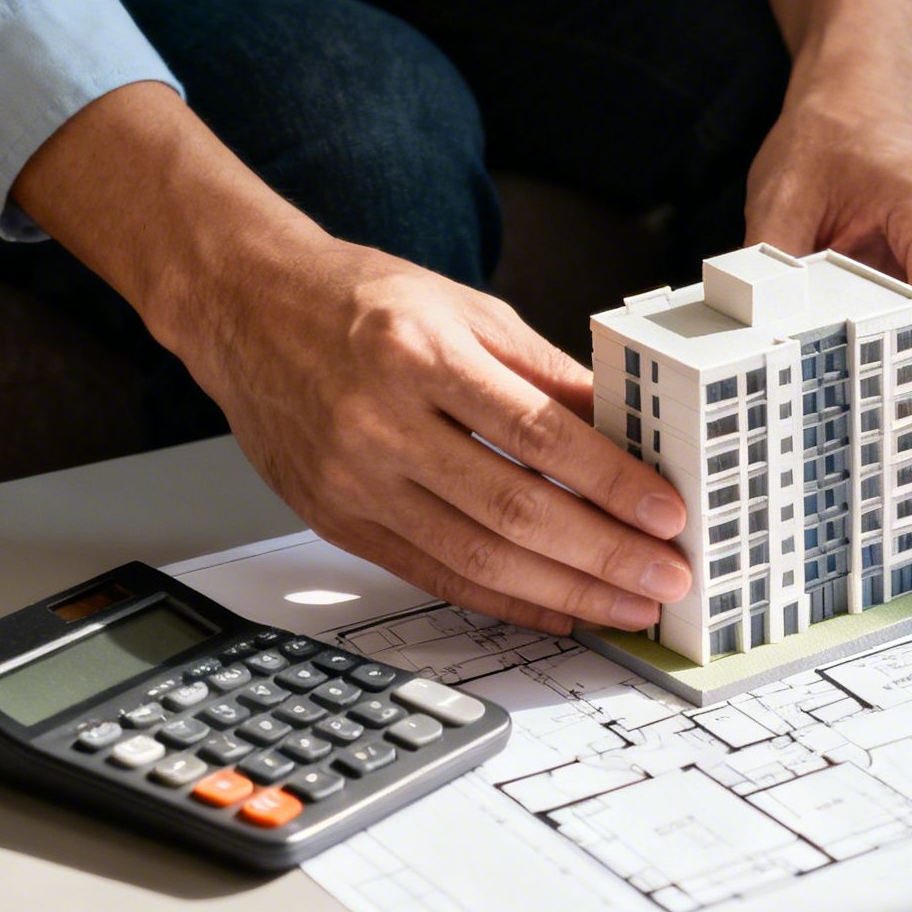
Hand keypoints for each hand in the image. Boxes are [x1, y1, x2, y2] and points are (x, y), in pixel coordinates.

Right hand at [13, 82, 693, 635]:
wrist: (244, 307)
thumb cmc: (360, 302)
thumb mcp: (468, 311)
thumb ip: (549, 374)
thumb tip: (629, 429)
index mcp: (418, 354)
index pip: (537, 433)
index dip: (610, 482)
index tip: (667, 512)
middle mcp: (378, 423)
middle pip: (512, 509)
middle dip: (604, 555)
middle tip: (666, 579)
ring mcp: (351, 480)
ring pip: (477, 557)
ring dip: (566, 593)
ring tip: (628, 606)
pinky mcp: (337, 522)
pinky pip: (434, 577)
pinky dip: (504, 600)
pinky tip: (558, 609)